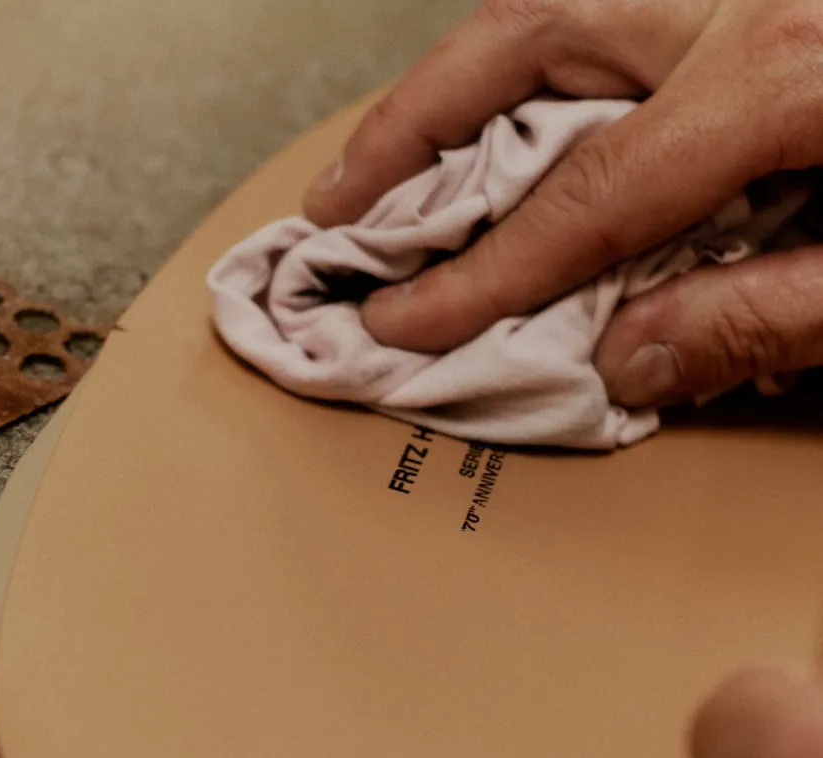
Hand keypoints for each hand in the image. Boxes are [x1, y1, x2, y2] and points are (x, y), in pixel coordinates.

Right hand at [305, 0, 822, 406]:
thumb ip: (764, 315)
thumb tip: (629, 361)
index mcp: (787, 70)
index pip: (585, 194)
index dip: (484, 272)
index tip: (405, 321)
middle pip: (531, 33)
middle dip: (416, 118)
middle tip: (340, 193)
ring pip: (559, 5)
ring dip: (463, 84)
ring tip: (394, 160)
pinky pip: (616, 18)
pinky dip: (540, 71)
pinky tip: (508, 128)